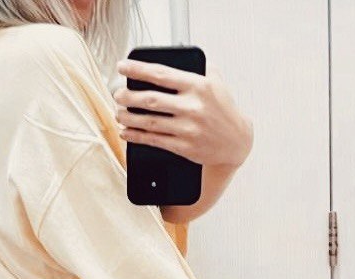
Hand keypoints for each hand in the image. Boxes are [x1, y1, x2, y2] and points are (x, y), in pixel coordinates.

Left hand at [113, 58, 253, 168]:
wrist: (237, 142)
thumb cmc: (223, 110)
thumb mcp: (217, 83)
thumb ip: (200, 68)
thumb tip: (178, 56)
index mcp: (198, 86)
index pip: (161, 74)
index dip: (138, 69)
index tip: (122, 67)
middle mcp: (192, 106)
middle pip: (150, 99)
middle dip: (128, 96)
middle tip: (118, 94)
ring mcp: (187, 128)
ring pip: (148, 121)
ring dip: (128, 117)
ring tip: (118, 112)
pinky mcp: (184, 147)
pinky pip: (154, 140)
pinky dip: (136, 136)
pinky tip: (126, 131)